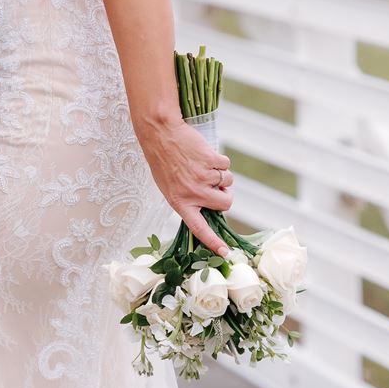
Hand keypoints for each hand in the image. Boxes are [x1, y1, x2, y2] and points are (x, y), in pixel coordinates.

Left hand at [138, 117, 233, 256]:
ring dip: (221, 174)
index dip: (213, 242)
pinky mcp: (211, 161)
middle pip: (226, 203)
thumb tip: (212, 203)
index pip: (199, 229)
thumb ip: (189, 198)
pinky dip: (219, 160)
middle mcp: (193, 193)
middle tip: (214, 185)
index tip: (225, 253)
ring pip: (228, 181)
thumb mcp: (170, 187)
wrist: (160, 133)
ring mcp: (203, 177)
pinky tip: (203, 154)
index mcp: (180, 203)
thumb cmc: (163, 160)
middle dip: (225, 194)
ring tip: (202, 164)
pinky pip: (226, 165)